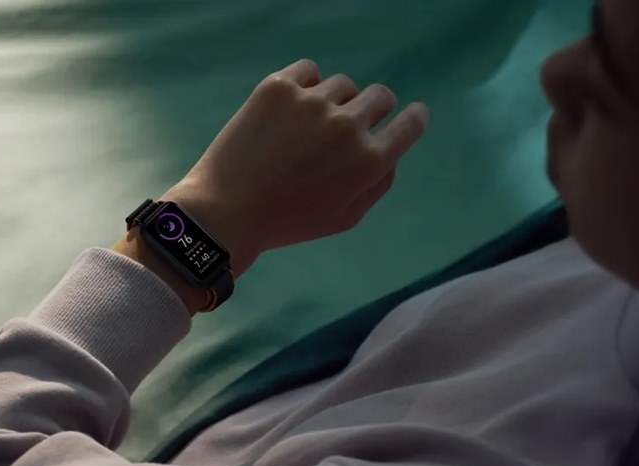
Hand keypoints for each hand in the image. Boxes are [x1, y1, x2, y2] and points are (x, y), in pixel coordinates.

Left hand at [172, 59, 428, 257]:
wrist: (226, 210)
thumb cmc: (288, 222)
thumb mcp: (346, 217)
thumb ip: (378, 183)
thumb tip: (390, 151)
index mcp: (370, 161)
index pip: (411, 123)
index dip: (412, 118)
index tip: (409, 115)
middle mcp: (348, 125)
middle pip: (380, 96)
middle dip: (372, 109)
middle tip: (347, 126)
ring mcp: (313, 101)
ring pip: (342, 85)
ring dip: (334, 101)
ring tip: (307, 127)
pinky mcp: (279, 87)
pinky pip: (309, 71)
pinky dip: (305, 85)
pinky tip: (291, 109)